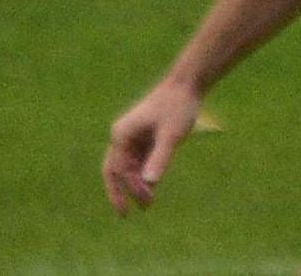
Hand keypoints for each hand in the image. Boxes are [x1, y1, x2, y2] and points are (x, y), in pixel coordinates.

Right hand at [102, 79, 200, 215]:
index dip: (130, 188)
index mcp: (122, 135)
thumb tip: (149, 183)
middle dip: (118, 191)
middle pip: (114, 169)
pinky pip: (139, 161)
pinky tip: (152, 189)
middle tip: (124, 214)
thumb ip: (160, 158)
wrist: (186, 85)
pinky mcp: (144, 137)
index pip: (119, 169)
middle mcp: (123, 136)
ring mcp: (133, 137)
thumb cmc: (177, 107)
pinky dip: (142, 175)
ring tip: (146, 205)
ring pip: (127, 167)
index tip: (147, 200)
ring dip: (134, 185)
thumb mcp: (171, 135)